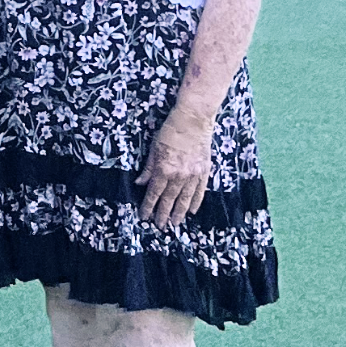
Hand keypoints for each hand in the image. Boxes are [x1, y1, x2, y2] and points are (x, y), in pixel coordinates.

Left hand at [136, 110, 212, 228]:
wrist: (194, 119)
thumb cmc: (170, 131)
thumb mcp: (153, 148)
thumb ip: (148, 168)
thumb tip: (140, 183)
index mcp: (164, 170)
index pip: (154, 193)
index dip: (148, 206)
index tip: (144, 217)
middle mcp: (179, 175)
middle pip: (169, 200)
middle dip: (163, 214)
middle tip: (160, 226)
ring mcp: (194, 174)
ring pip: (185, 199)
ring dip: (179, 213)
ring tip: (175, 224)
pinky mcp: (205, 170)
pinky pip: (200, 191)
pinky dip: (196, 202)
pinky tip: (191, 211)